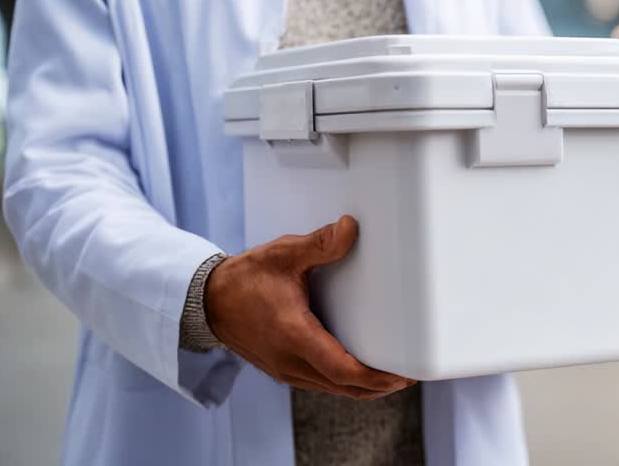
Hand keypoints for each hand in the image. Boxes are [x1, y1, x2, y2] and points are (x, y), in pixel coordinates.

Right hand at [206, 215, 413, 399]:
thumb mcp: (284, 254)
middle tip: (410, 375)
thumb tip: (349, 228)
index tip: (403, 373)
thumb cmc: (244, 279)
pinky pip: (321, 384)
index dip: (377, 377)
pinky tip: (360, 371)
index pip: (343, 370)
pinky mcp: (284, 369)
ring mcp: (286, 369)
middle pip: (345, 387)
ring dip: (364, 387)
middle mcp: (291, 361)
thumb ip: (320, 243)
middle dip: (380, 385)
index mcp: (294, 335)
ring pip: (334, 389)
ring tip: (393, 376)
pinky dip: (345, 382)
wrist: (208, 301)